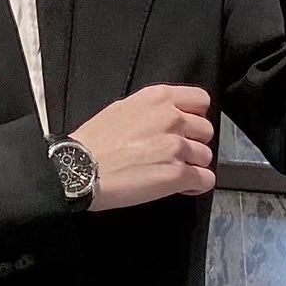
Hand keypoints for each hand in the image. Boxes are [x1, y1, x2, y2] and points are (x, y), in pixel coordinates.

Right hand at [71, 85, 214, 211]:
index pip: (201, 100)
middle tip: (174, 154)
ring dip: (192, 166)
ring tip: (171, 172)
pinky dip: (195, 185)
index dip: (195, 116)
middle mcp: (172, 118)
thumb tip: (166, 117)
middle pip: (206, 130)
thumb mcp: (122, 108)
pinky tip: (181, 187)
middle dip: (193, 143)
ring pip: (206, 156)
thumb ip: (151, 110)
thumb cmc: (93, 142)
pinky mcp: (177, 175)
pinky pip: (205, 180)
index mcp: (158, 98)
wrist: (79, 168)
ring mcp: (177, 147)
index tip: (186, 127)